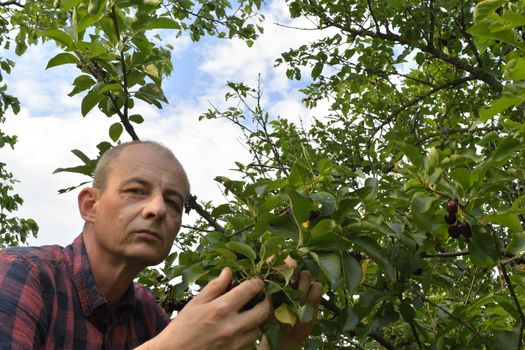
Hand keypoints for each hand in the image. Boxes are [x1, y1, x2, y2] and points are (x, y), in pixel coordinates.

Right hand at [139, 267, 269, 349]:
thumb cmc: (182, 328)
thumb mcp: (196, 303)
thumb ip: (215, 286)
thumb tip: (229, 271)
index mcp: (221, 308)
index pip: (250, 290)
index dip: (257, 283)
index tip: (257, 282)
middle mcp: (232, 326)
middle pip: (263, 311)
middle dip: (266, 302)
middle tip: (262, 298)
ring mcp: (235, 344)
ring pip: (260, 329)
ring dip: (258, 321)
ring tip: (250, 315)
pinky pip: (252, 344)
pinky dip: (250, 336)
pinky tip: (242, 330)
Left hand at [260, 261, 322, 349]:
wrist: (284, 336)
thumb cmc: (270, 321)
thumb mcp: (262, 306)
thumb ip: (266, 293)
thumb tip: (268, 281)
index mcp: (272, 276)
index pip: (275, 259)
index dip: (279, 263)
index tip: (279, 275)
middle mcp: (287, 276)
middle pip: (293, 261)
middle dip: (292, 269)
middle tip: (290, 284)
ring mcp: (301, 283)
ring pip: (306, 275)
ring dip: (302, 288)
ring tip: (296, 303)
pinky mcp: (313, 292)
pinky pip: (317, 286)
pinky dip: (312, 295)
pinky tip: (305, 306)